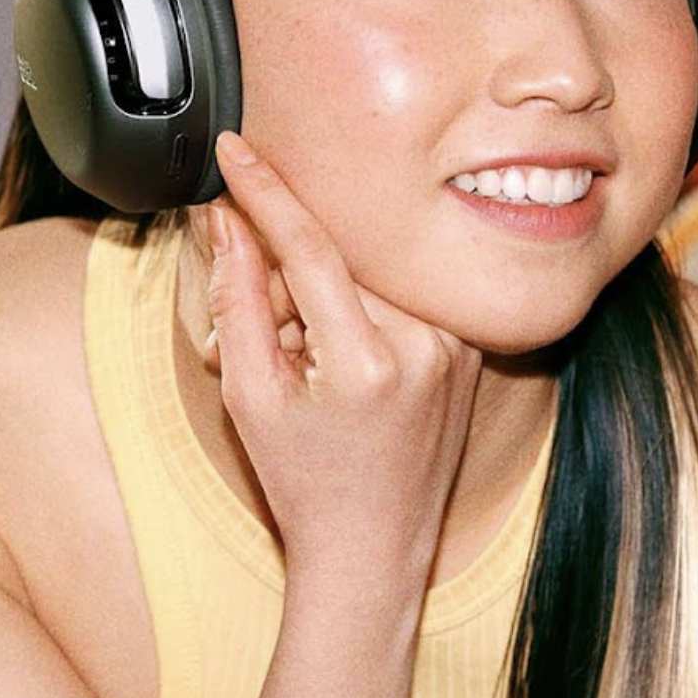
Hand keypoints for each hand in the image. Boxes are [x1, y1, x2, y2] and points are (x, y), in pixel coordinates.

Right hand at [205, 132, 482, 593]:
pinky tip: (346, 365)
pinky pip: (401, 294)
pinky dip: (362, 311)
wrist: (374, 549)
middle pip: (338, 256)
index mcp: (370, 363)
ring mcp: (459, 345)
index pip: (311, 247)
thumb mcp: (250, 395)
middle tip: (268, 337)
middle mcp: (429, 346)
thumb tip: (226, 217)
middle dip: (287, 276)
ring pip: (368, 272)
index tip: (234, 149)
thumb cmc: (304, 482)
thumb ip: (237, 298)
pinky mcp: (471, 346)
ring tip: (308, 364)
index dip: (265, 192)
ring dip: (324, 295)